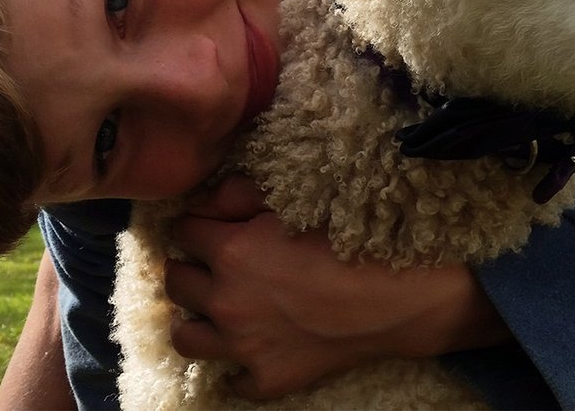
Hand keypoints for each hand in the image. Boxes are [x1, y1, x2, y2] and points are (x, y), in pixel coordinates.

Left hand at [162, 175, 509, 399]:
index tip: (210, 228)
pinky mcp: (267, 379)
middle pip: (175, 283)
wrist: (398, 297)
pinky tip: (253, 348)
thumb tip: (204, 200)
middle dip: (189, 268)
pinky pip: (231, 381)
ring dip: (196, 320)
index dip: (195, 227)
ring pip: (186, 338)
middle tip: (211, 264)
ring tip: (216, 309)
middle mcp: (225, 301)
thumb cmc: (350, 240)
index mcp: (229, 251)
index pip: (181, 233)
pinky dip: (236, 367)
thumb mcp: (292, 202)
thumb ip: (238, 194)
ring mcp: (243, 346)